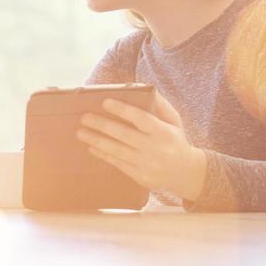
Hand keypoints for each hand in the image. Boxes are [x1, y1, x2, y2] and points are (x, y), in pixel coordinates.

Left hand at [77, 91, 206, 201]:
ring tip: (81, 132)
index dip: (123, 110)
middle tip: (84, 117)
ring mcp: (147, 165)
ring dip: (97, 141)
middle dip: (102, 125)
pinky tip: (91, 147)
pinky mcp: (140, 177)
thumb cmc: (174, 140)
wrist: (185, 173)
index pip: (141, 119)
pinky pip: (118, 164)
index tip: (105, 102)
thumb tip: (143, 88)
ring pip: (117, 151)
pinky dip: (103, 155)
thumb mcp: (174, 121)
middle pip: (124, 135)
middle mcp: (155, 149)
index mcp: (164, 132)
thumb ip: (160, 104)